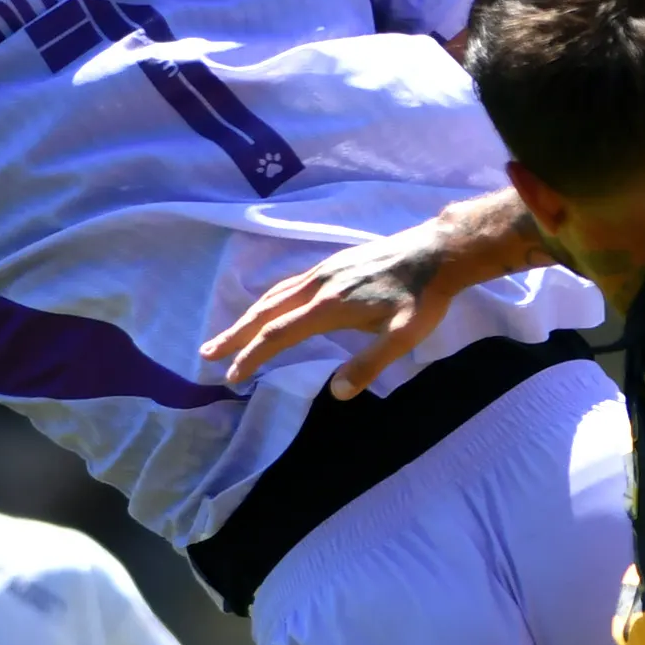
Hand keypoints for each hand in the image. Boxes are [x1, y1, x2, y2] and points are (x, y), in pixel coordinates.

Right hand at [199, 190, 533, 394]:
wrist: (437, 251)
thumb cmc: (423, 297)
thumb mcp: (403, 337)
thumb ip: (369, 365)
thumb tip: (337, 393)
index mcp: (330, 307)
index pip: (278, 335)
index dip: (251, 356)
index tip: (233, 376)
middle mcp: (318, 285)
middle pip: (265, 312)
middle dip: (234, 336)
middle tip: (206, 355)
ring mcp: (323, 271)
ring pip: (274, 296)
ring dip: (247, 317)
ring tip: (227, 335)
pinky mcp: (332, 265)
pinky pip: (288, 285)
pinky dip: (267, 301)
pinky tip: (268, 308)